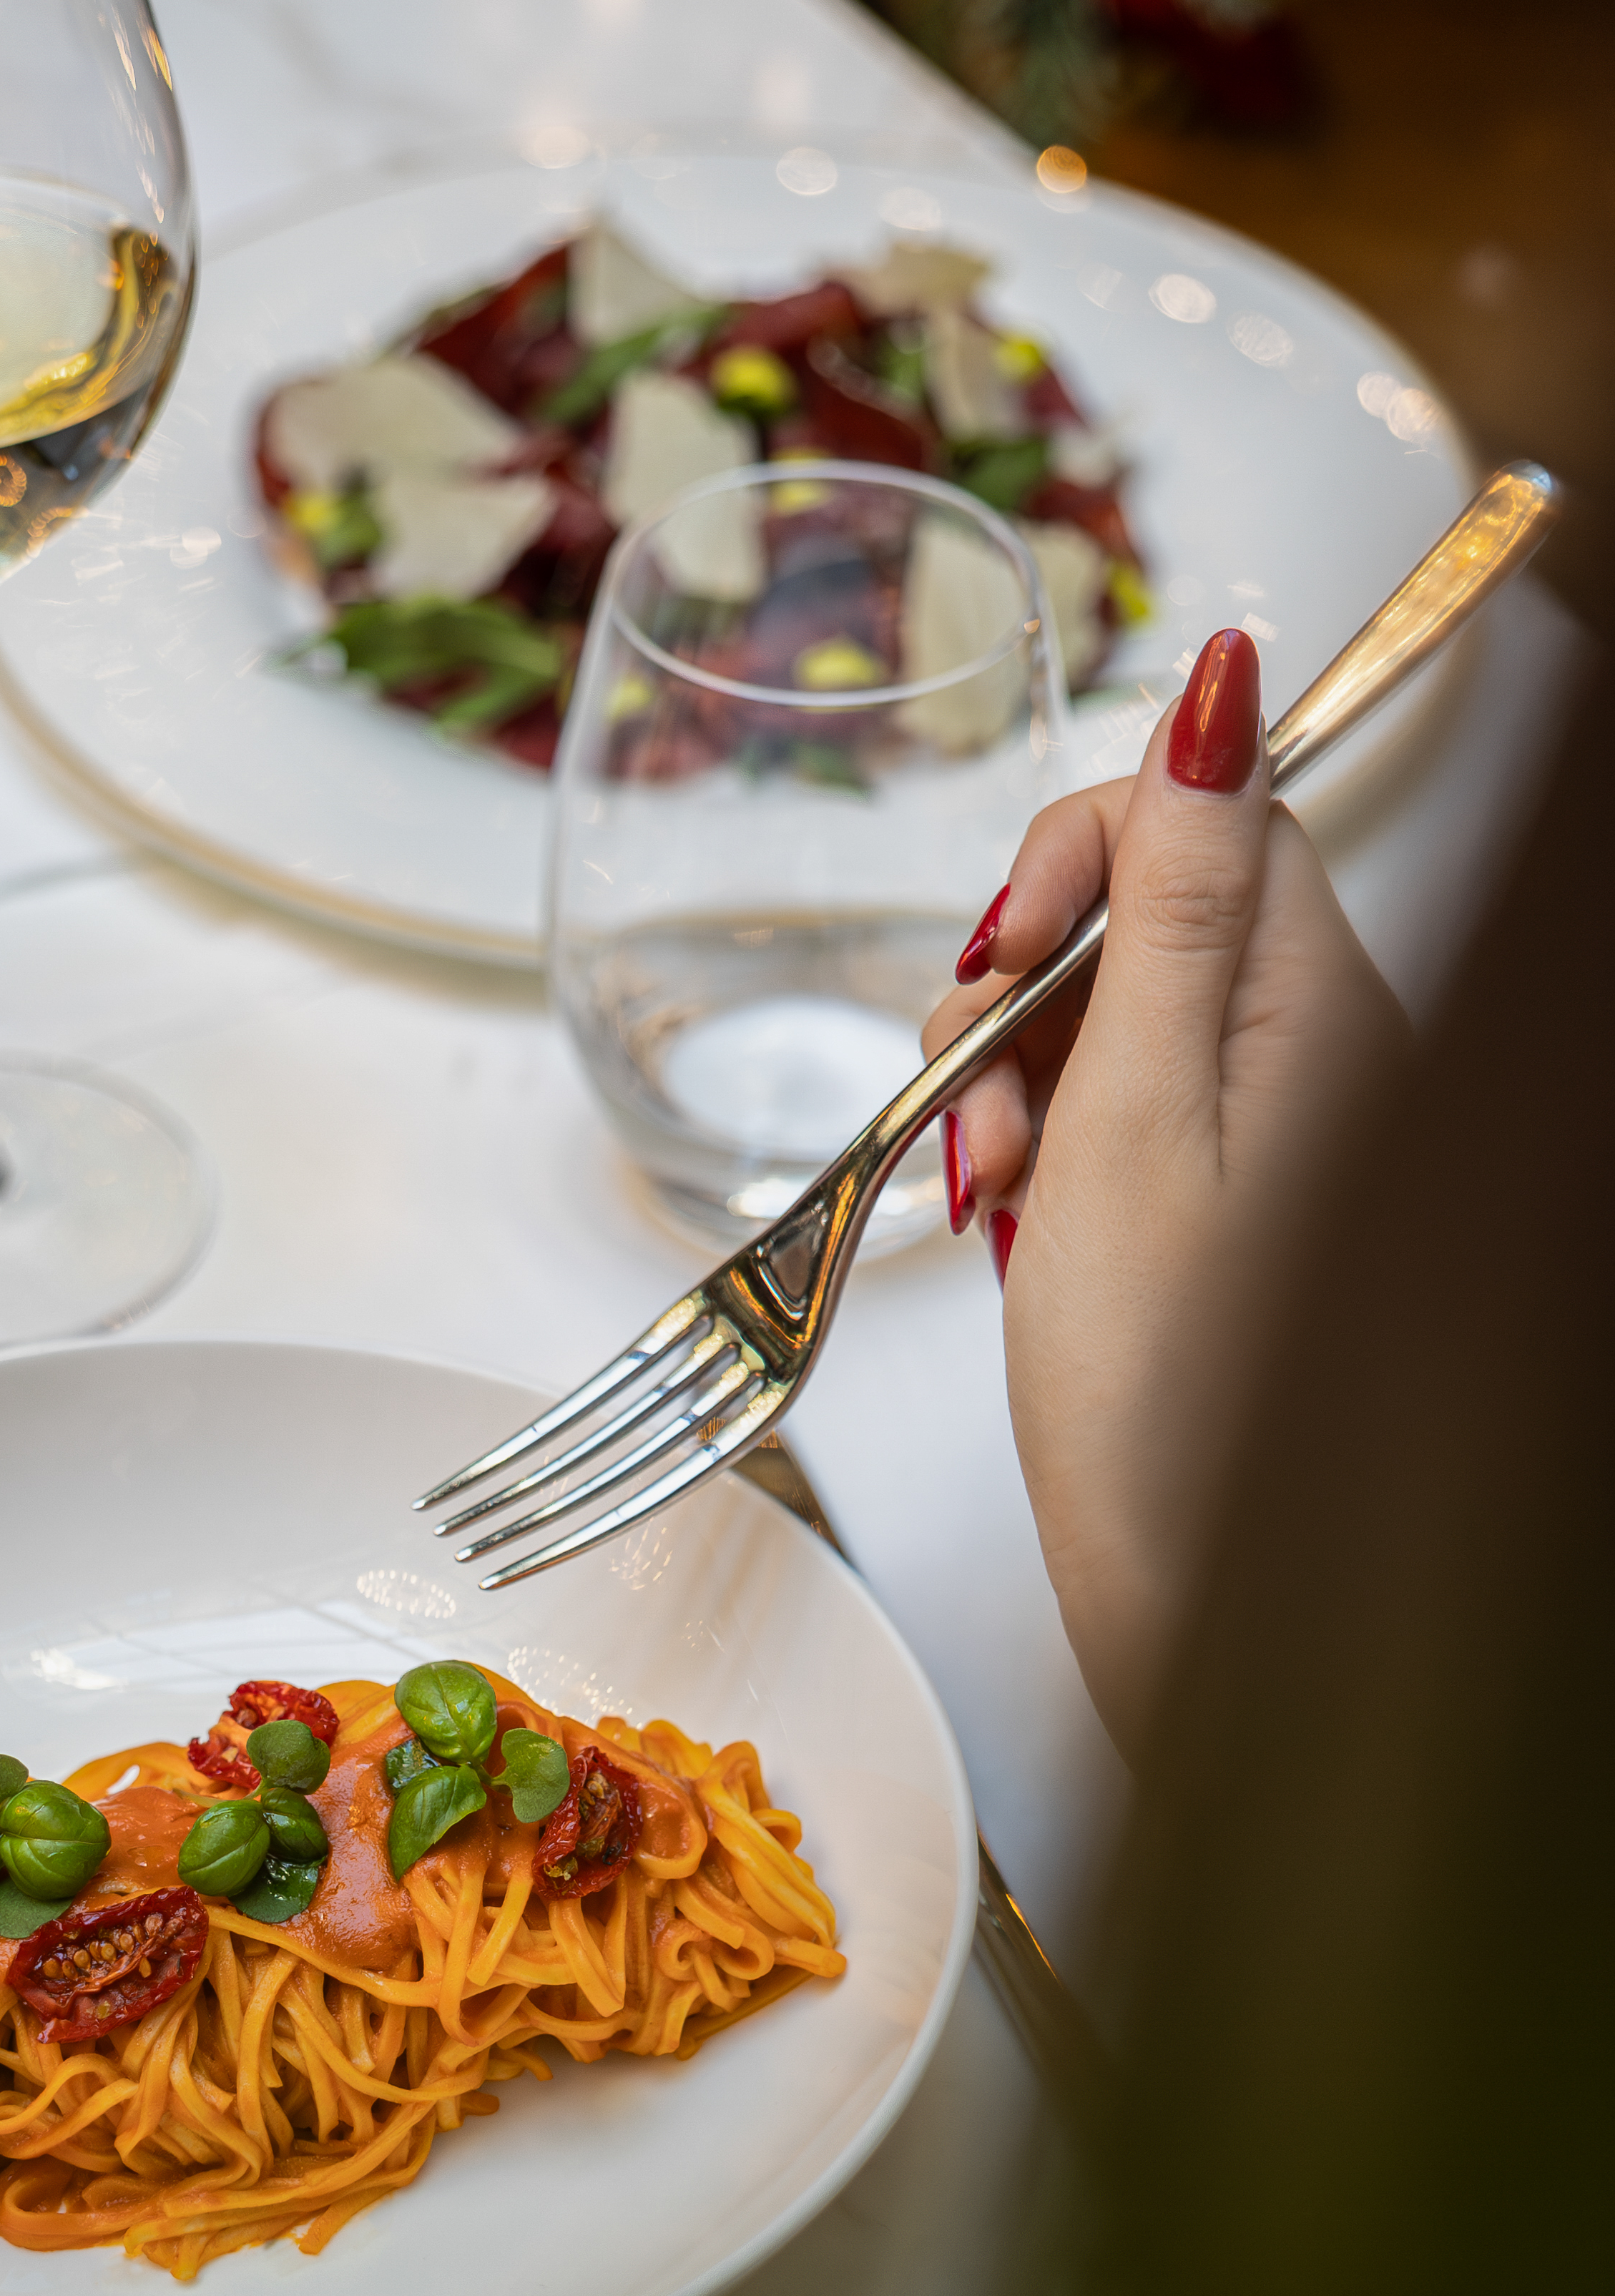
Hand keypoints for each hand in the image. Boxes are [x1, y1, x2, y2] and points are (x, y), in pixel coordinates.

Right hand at [918, 630, 1405, 1756]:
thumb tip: (1220, 694)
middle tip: (971, 1094)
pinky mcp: (1227, 1205)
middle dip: (1029, 980)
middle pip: (1158, 910)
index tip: (996, 960)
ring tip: (989, 1187)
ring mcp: (1277, 1135)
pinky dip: (1047, 1146)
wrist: (1191, 1601)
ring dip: (1021, 1072)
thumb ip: (1176, 901)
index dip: (1080, 857)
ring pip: (1123, 1013)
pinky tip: (1014, 1222)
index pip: (1213, 815)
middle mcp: (1323, 1055)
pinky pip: (1125, 1112)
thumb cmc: (1166, 1407)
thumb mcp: (1140, 1121)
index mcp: (1325, 1012)